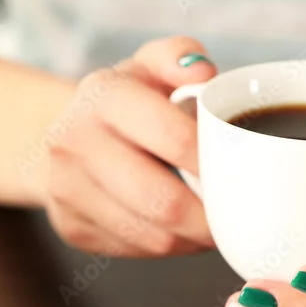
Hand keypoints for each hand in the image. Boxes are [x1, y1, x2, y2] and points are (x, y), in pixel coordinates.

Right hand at [41, 38, 216, 256]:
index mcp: (102, 95)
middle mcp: (74, 141)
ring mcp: (66, 189)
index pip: (175, 139)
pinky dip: (168, 246)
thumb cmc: (124, 102)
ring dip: (192, 238)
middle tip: (236, 215)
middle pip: (162, 201)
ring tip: (213, 225)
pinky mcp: (70, 227)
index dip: (219, 163)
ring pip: (151, 236)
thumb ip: (180, 57)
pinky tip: (179, 230)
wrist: (61, 137)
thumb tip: (204, 74)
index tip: (244, 173)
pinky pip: (135, 250)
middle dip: (209, 217)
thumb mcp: (150, 65)